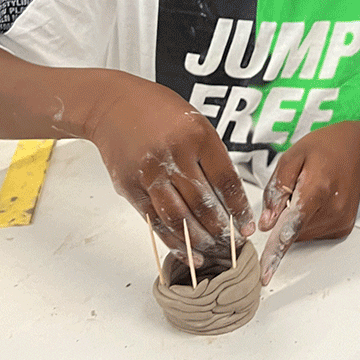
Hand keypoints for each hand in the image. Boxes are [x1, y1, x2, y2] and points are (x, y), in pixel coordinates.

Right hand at [85, 72, 253, 262]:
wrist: (112, 105)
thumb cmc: (158, 111)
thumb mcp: (194, 122)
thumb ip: (210, 155)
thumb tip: (228, 196)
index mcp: (198, 136)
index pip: (225, 181)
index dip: (239, 209)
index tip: (247, 225)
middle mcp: (174, 156)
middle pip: (204, 204)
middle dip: (222, 230)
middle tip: (234, 244)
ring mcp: (150, 174)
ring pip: (180, 219)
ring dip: (201, 241)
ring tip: (214, 252)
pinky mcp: (131, 188)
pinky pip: (156, 222)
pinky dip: (174, 243)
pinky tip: (189, 253)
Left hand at [258, 122, 359, 284]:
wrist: (358, 150)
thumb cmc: (325, 148)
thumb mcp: (292, 156)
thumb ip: (276, 189)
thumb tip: (266, 223)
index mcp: (318, 188)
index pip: (291, 226)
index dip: (276, 250)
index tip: (266, 272)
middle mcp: (333, 209)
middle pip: (294, 230)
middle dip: (283, 217)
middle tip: (294, 190)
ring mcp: (341, 220)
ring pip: (302, 235)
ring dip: (296, 220)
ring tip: (308, 191)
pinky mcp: (344, 227)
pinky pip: (313, 233)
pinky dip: (307, 222)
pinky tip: (316, 201)